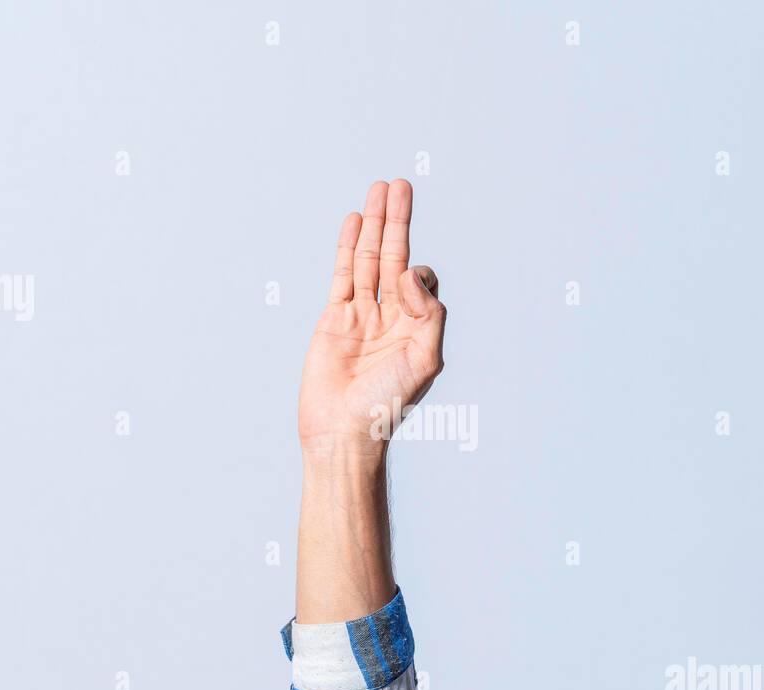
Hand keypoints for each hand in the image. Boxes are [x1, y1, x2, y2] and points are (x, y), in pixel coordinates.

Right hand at [297, 179, 446, 461]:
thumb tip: (408, 276)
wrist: (343, 430)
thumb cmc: (387, 404)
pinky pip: (343, 275)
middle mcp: (390, 316)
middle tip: (400, 185)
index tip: (405, 285)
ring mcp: (361, 316)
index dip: (418, 274)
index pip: (422, 283)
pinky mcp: (333, 319)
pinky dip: (349, 247)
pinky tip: (354, 221)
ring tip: (379, 189)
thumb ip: (430, 314)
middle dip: (398, 221)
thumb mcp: (427, 360)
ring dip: (374, 224)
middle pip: (396, 256)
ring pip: (369, 260)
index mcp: (416, 327)